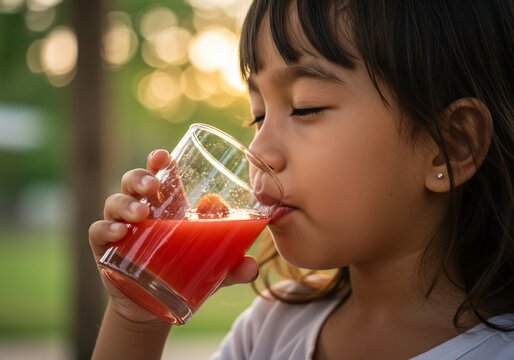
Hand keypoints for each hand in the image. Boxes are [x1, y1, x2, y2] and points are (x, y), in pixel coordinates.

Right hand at [89, 149, 258, 323]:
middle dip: (142, 178)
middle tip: (154, 187)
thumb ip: (232, 266)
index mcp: (167, 205)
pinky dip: (106, 229)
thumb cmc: (183, 272)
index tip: (164, 156)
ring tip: (141, 214)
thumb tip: (252, 266)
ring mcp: (121, 226)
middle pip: (134, 181)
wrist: (153, 305)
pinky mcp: (105, 248)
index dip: (158, 160)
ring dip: (126, 203)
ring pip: (115, 201)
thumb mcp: (211, 268)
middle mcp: (142, 209)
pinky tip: (118, 233)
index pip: (160, 172)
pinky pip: (98, 231)